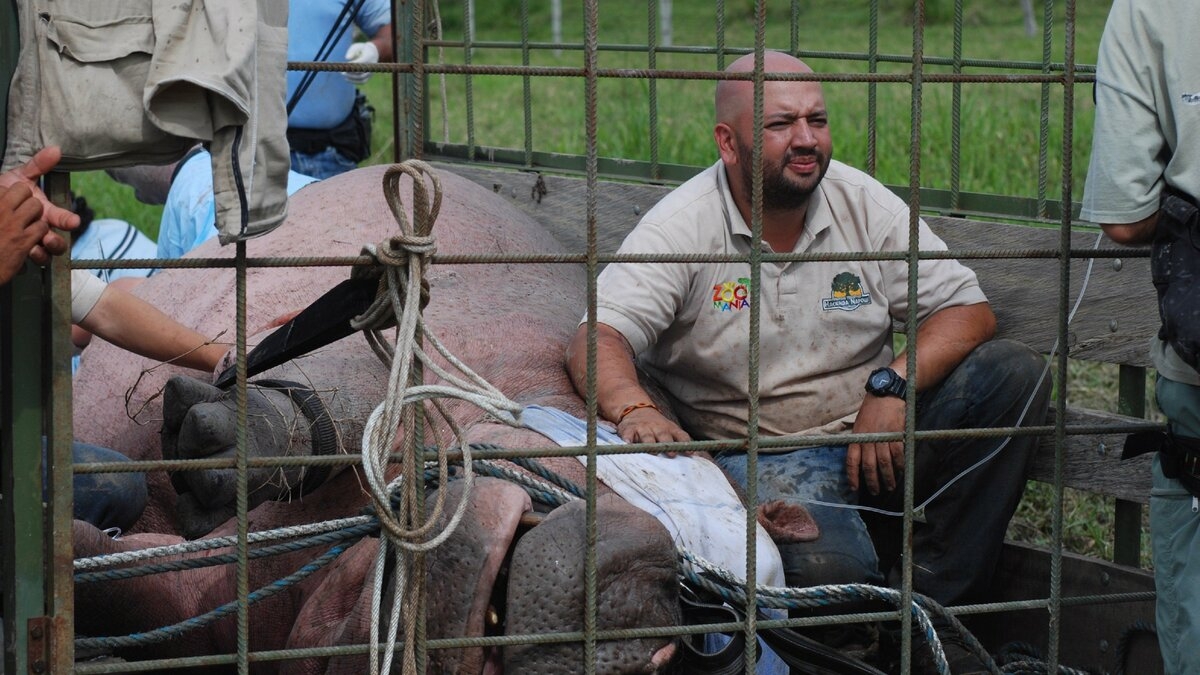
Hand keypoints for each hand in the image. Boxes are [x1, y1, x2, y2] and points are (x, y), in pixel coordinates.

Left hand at [0, 147, 79, 269]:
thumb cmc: (5, 192)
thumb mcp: (19, 178)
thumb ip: (39, 165)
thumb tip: (56, 149)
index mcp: (46, 214)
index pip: (62, 219)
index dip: (68, 220)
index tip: (73, 221)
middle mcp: (43, 230)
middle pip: (59, 242)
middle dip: (56, 241)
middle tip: (49, 238)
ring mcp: (33, 242)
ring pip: (48, 254)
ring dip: (44, 251)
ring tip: (36, 246)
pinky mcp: (21, 253)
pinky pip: (31, 261)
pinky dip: (28, 257)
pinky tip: (23, 252)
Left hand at [342, 42, 378, 83]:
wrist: (373, 53)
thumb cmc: (362, 49)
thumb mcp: (357, 47)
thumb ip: (352, 51)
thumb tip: (347, 58)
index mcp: (369, 56)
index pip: (361, 62)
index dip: (352, 65)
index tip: (345, 65)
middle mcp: (371, 65)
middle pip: (361, 72)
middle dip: (351, 73)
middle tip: (342, 72)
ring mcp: (371, 72)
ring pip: (362, 78)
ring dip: (352, 78)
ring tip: (344, 75)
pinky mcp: (369, 76)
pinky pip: (363, 81)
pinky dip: (355, 81)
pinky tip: (347, 79)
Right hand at [616, 406, 691, 452]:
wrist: (636, 409)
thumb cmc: (658, 426)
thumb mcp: (671, 429)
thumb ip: (681, 441)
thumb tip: (698, 456)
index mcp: (670, 429)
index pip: (681, 436)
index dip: (685, 444)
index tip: (690, 453)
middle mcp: (657, 428)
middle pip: (664, 436)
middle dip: (668, 445)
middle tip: (672, 453)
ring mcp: (642, 428)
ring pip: (647, 437)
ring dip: (650, 444)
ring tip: (652, 452)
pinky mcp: (628, 429)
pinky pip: (627, 435)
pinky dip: (627, 440)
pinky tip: (628, 444)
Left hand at [845, 395, 906, 494]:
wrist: (885, 393)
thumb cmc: (871, 411)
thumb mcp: (859, 425)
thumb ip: (860, 442)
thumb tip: (861, 461)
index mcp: (857, 437)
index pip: (852, 461)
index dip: (853, 476)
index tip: (855, 488)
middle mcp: (868, 438)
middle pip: (869, 465)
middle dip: (872, 481)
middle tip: (876, 492)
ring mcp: (882, 436)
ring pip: (884, 462)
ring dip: (888, 477)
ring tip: (890, 486)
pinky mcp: (896, 433)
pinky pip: (898, 453)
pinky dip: (900, 464)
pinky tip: (901, 471)